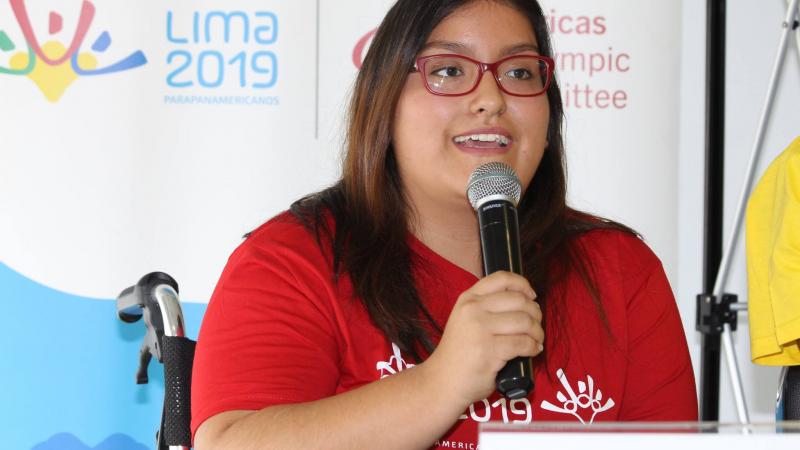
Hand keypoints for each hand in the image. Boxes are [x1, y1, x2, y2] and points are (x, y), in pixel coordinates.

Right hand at [423, 271, 543, 409]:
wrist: (443, 380)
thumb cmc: (459, 352)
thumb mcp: (466, 319)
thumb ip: (487, 307)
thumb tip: (526, 302)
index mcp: (468, 298)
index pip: (502, 278)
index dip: (523, 284)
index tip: (532, 296)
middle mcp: (473, 309)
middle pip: (519, 300)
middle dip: (535, 313)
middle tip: (536, 325)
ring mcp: (480, 329)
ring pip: (525, 321)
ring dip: (537, 332)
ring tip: (536, 340)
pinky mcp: (489, 350)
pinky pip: (523, 343)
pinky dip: (533, 347)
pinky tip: (532, 350)